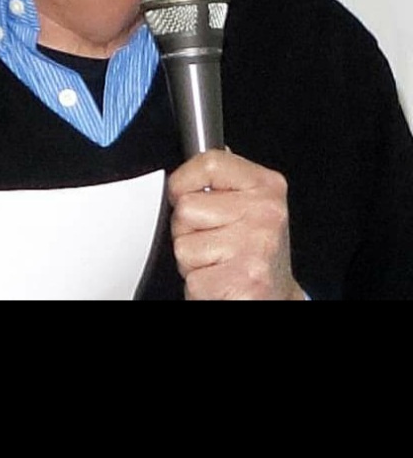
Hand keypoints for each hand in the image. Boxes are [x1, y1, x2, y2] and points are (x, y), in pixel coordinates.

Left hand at [167, 149, 305, 300]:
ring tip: (218, 262)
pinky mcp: (243, 282)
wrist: (275, 296)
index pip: (208, 163)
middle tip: (213, 241)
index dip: (184, 182)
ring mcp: (256, 248)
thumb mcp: (249, 204)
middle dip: (187, 229)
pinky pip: (192, 278)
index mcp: (267, 186)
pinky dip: (199, 285)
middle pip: (186, 208)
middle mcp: (266, 214)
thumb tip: (197, 162)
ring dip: (192, 260)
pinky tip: (220, 281)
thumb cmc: (255, 251)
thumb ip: (223, 182)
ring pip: (183, 246)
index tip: (187, 195)